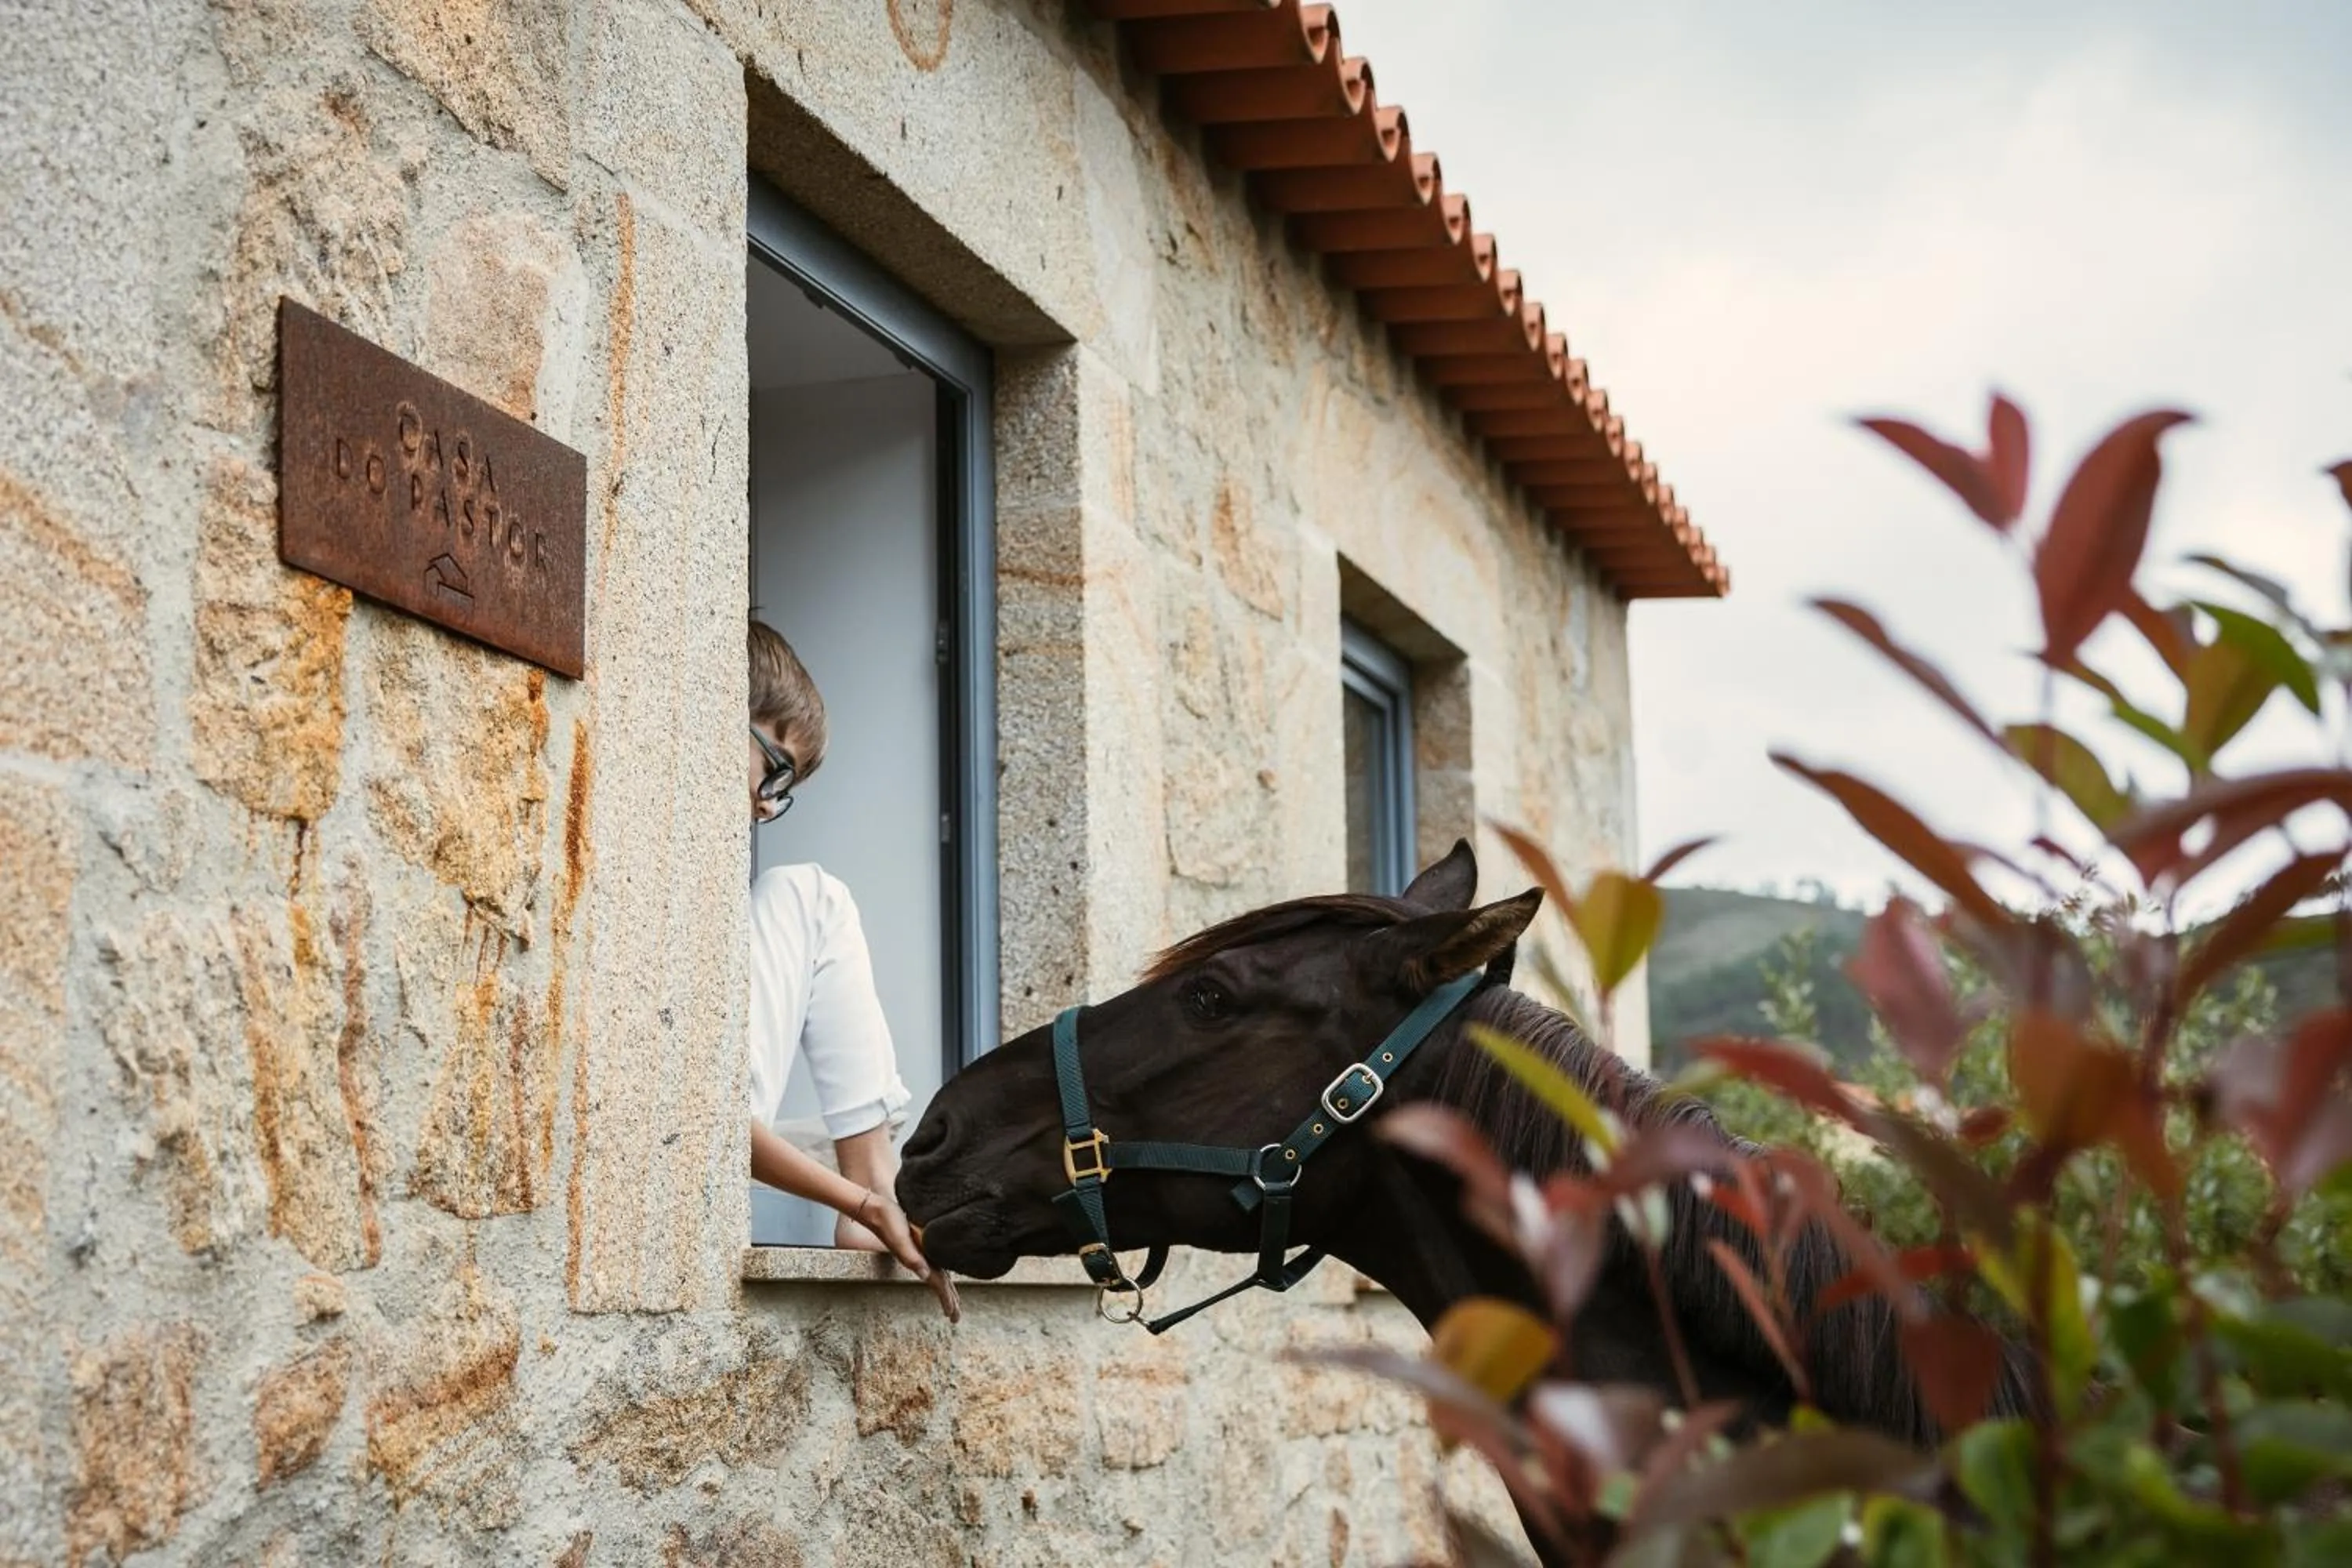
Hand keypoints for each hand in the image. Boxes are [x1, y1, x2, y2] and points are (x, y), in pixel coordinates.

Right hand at [852, 1187, 960, 1323]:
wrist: (874, 1208)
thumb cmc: (886, 1221)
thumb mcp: (899, 1239)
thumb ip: (910, 1256)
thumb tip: (925, 1275)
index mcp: (918, 1260)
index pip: (938, 1284)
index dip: (947, 1299)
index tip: (953, 1316)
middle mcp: (919, 1259)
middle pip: (939, 1284)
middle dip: (948, 1301)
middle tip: (955, 1318)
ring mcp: (918, 1253)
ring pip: (936, 1275)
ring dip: (944, 1290)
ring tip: (952, 1302)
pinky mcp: (916, 1244)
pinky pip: (932, 1264)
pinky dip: (939, 1275)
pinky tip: (939, 1273)